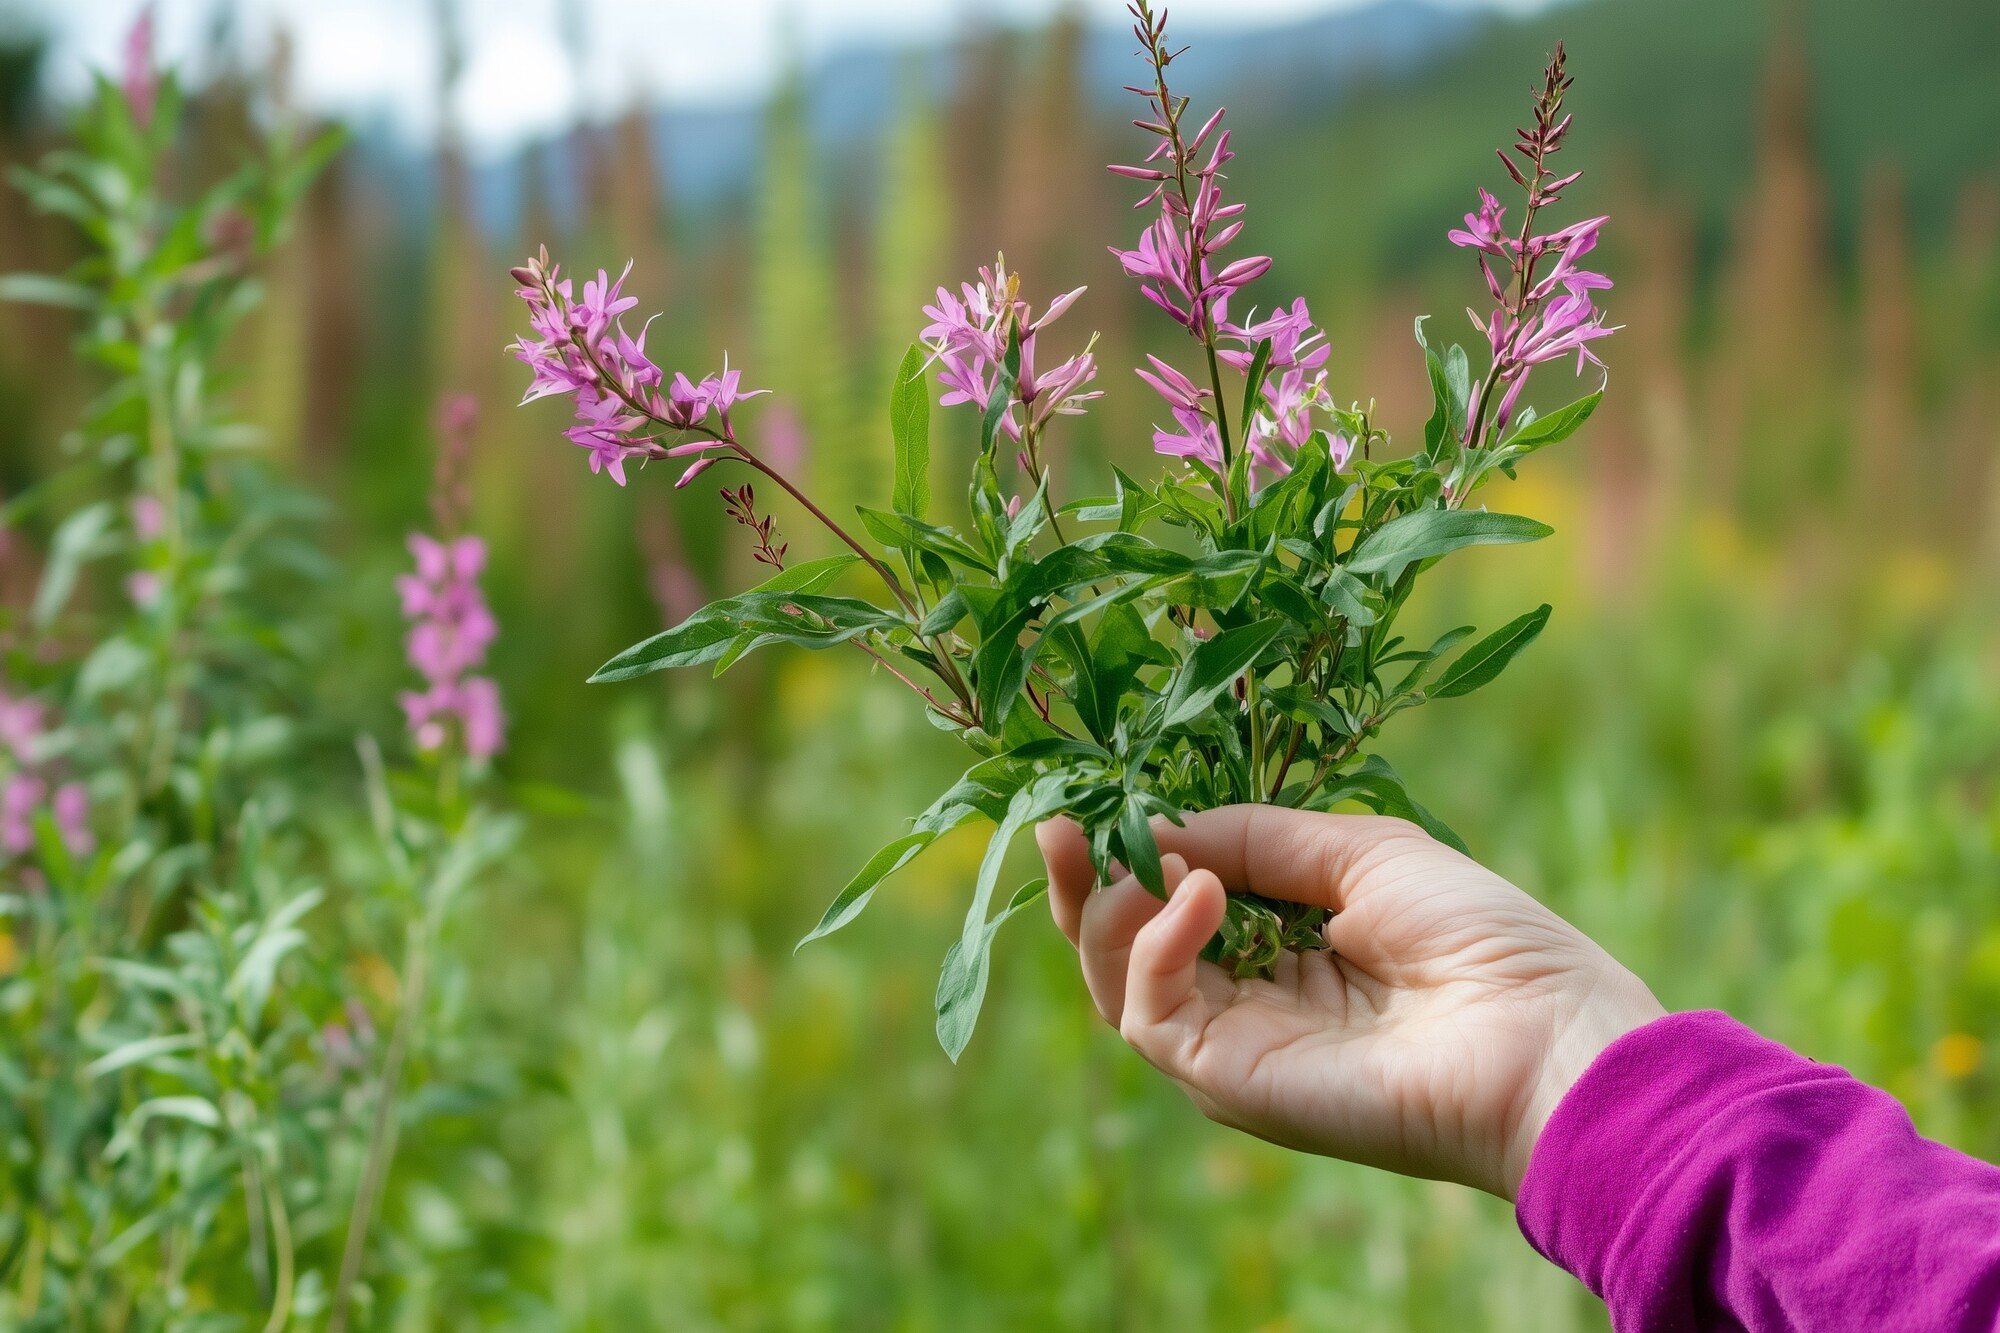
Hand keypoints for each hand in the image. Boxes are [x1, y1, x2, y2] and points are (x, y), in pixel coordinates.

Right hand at [1036, 807, 1663, 1198]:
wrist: (1538, 1036)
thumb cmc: (1478, 937)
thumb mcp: (1357, 852)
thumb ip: (1254, 838)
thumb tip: (1158, 828)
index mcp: (1282, 948)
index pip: (1171, 902)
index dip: (1128, 850)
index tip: (1099, 795)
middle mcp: (1246, 1001)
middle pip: (1119, 946)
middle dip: (1079, 881)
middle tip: (1060, 822)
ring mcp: (1231, 1044)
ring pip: (1114, 981)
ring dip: (1105, 908)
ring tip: (1138, 854)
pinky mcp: (1225, 1080)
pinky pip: (1149, 1011)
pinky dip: (1155, 944)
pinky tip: (1200, 892)